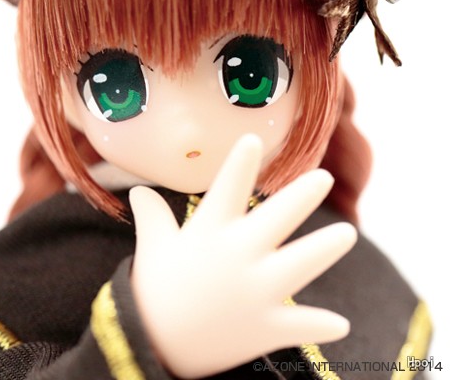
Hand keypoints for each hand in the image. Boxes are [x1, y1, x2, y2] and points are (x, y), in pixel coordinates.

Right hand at [129, 135, 356, 378]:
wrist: (153, 346)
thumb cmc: (154, 291)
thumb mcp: (152, 249)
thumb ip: (153, 217)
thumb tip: (138, 191)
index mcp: (208, 233)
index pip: (226, 189)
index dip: (240, 163)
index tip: (252, 139)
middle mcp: (236, 257)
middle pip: (277, 219)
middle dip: (302, 196)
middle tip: (324, 176)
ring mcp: (254, 292)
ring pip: (300, 264)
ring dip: (325, 248)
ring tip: (348, 233)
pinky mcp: (264, 326)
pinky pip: (301, 324)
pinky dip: (320, 325)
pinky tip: (341, 325)